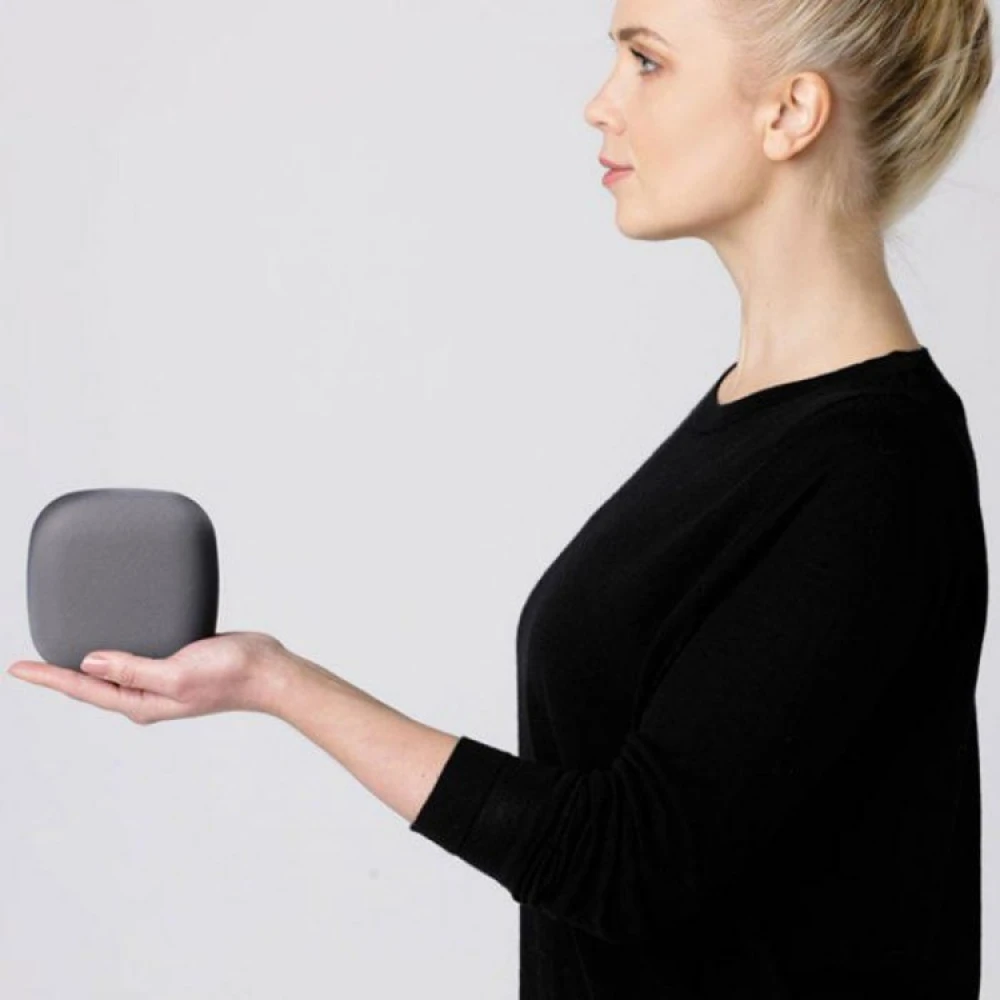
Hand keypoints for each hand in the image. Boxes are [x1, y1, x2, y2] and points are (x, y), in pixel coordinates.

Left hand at [7, 631, 294, 724]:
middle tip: (28, 663)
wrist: (269, 671)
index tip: (17, 668)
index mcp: (142, 702)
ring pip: (113, 668)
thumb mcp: (177, 674)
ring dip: (86, 659)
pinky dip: (118, 645)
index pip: (84, 688)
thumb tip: (90, 662)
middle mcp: (147, 693)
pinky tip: (114, 633)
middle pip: (92, 683)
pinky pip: (137, 653)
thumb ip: (134, 669)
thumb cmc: (231, 676)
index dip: (48, 677)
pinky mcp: (177, 659)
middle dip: (59, 674)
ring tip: (60, 648)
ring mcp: (162, 678)